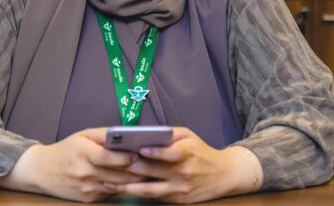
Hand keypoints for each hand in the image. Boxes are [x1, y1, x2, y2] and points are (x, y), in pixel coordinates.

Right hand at [0, 127, 143, 202]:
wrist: (41, 171)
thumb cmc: (65, 150)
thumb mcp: (81, 136)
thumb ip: (104, 135)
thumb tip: (127, 135)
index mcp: (82, 152)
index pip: (108, 156)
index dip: (125, 157)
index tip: (139, 154)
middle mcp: (83, 171)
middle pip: (117, 174)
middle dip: (137, 171)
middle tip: (153, 166)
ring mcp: (85, 187)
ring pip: (117, 186)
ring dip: (133, 181)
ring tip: (147, 174)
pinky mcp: (87, 199)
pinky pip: (109, 193)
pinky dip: (121, 188)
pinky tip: (130, 182)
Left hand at [111, 127, 262, 203]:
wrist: (224, 175)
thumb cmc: (201, 151)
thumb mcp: (188, 136)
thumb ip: (167, 135)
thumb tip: (142, 134)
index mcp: (187, 153)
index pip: (170, 153)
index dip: (155, 152)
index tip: (139, 148)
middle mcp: (184, 173)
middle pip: (153, 172)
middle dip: (130, 168)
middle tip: (109, 164)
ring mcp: (180, 189)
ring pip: (150, 190)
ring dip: (127, 187)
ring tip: (108, 183)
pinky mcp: (178, 200)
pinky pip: (154, 197)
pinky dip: (137, 194)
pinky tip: (121, 190)